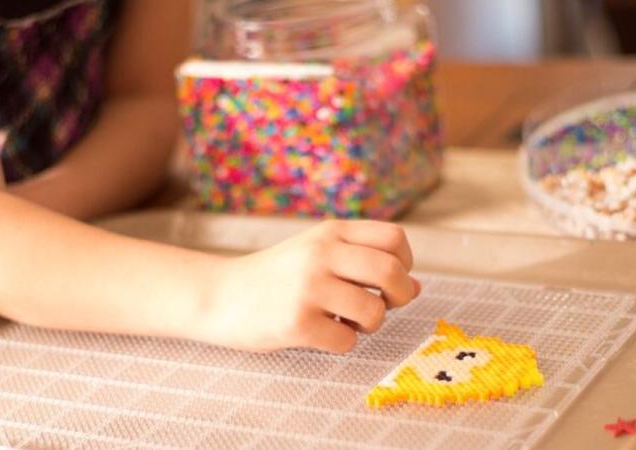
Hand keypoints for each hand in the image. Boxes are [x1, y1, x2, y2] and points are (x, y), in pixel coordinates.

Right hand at [201, 220, 420, 352]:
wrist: (219, 295)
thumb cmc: (275, 277)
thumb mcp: (316, 254)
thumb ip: (362, 263)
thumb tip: (417, 287)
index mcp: (330, 232)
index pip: (394, 238)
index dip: (406, 263)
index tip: (391, 279)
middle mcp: (321, 254)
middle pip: (392, 272)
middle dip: (400, 296)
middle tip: (383, 306)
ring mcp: (308, 288)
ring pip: (374, 312)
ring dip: (369, 325)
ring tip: (346, 320)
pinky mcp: (297, 323)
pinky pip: (347, 341)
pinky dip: (342, 343)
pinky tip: (321, 333)